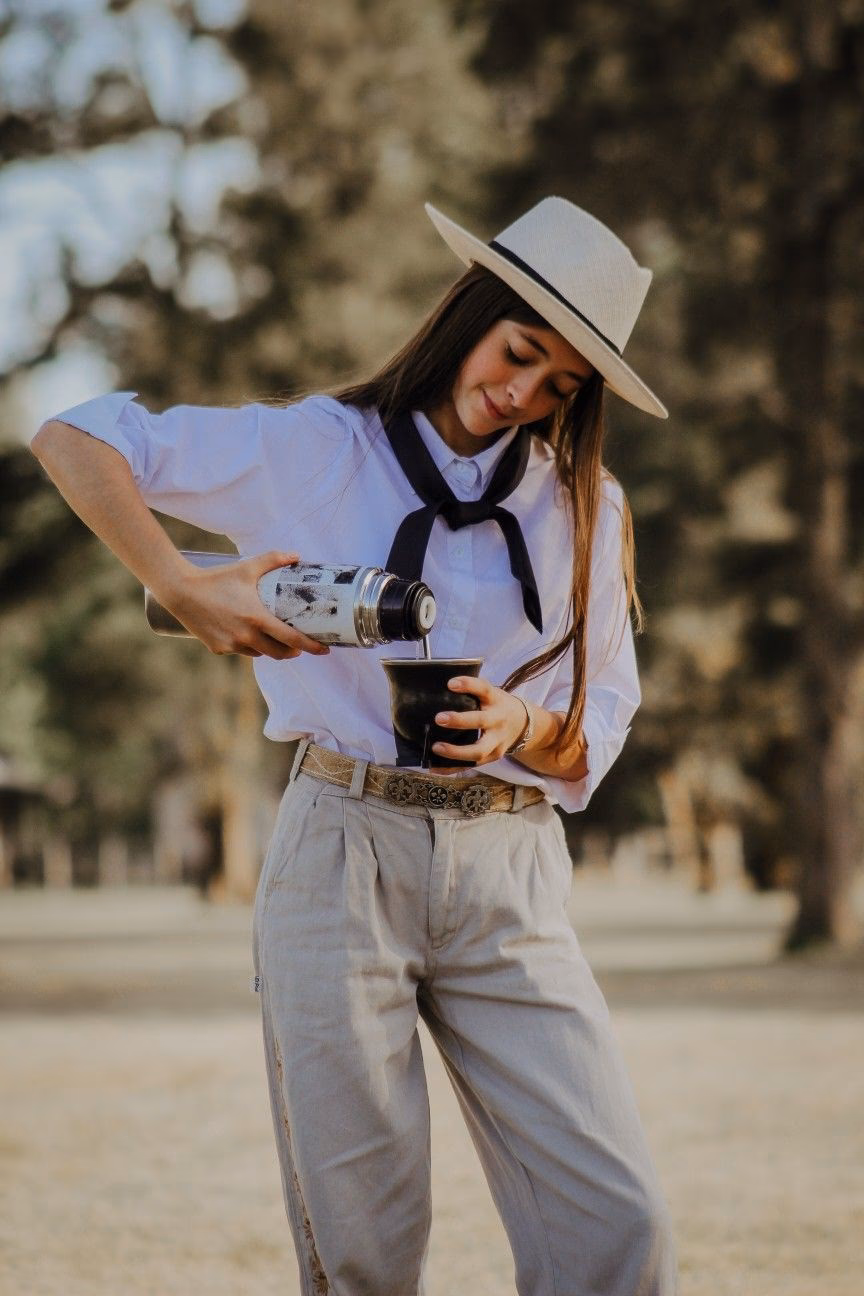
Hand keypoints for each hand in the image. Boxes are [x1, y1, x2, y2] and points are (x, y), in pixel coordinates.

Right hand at [162, 550, 330, 659]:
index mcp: (257, 619)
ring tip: (273, 638)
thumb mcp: (247, 567)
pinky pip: (240, 651)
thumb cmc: (216, 578)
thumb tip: (296, 555)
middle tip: (298, 645)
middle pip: (279, 653)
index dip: (311, 646)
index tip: (324, 649)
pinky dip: (247, 646)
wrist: (180, 591)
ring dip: (269, 649)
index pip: (292, 639)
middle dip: (292, 651)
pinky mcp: (218, 649)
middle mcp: (246, 636)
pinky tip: (246, 635)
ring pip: (259, 653)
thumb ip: (273, 560)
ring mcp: (232, 645)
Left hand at [431, 675, 528, 768]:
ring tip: (435, 748)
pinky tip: (434, 768)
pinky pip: (471, 765)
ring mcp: (497, 741)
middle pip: (481, 721)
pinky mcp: (493, 756)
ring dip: (455, 752)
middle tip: (439, 718)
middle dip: (459, 721)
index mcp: (496, 700)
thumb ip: (472, 693)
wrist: (523, 724)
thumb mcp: (491, 694)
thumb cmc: (496, 706)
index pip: (484, 689)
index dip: (468, 685)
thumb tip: (435, 692)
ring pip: (478, 751)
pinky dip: (452, 768)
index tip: (450, 684)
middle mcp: (498, 720)